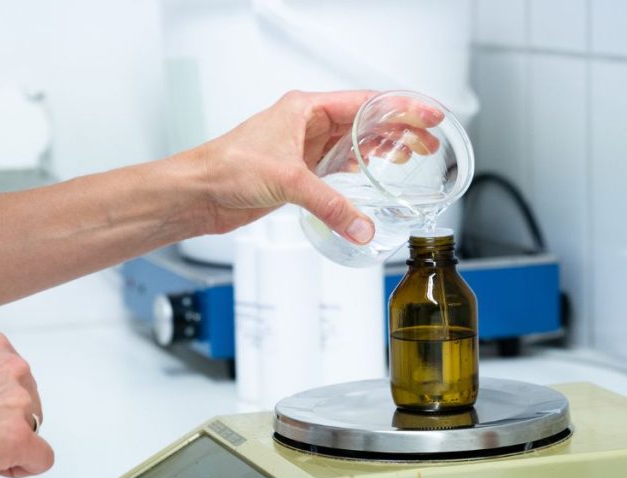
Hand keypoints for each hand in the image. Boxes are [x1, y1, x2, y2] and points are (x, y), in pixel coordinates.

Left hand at [183, 90, 439, 244]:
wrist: (198, 194)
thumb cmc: (225, 168)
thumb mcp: (287, 182)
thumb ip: (330, 206)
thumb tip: (361, 226)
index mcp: (306, 109)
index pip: (366, 102)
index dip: (401, 109)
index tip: (429, 116)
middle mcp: (305, 125)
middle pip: (364, 123)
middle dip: (398, 131)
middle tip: (428, 143)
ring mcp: (301, 150)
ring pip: (351, 147)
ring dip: (379, 152)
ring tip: (410, 158)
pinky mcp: (295, 176)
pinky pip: (335, 173)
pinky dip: (356, 176)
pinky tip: (371, 181)